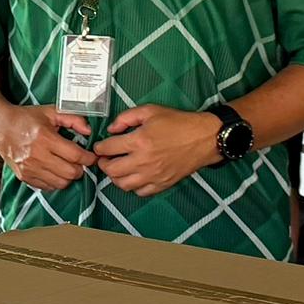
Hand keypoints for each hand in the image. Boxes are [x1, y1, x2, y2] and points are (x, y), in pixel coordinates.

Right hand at [0, 105, 95, 191]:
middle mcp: (37, 156)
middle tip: (80, 162)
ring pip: (61, 183)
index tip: (91, 156)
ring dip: (68, 176)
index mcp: (45, 138)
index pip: (75, 155)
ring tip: (67, 166)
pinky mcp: (24, 176)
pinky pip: (48, 187)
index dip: (89, 158)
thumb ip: (73, 118)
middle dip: (80, 168)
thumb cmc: (26, 118)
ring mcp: (30, 168)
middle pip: (70, 172)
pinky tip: (55, 170)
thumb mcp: (50, 111)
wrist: (0, 127)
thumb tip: (88, 131)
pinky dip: (55, 181)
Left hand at [92, 105, 223, 197]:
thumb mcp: (150, 111)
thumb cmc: (178, 123)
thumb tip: (111, 129)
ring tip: (119, 168)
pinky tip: (135, 176)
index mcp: (139, 141)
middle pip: (112, 170)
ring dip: (116, 177)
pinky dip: (133, 186)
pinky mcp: (162, 184)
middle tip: (106, 159)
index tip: (100, 147)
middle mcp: (143, 161)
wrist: (204, 138)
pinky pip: (140, 192)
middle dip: (104, 164)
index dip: (99, 147)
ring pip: (123, 185)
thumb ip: (126, 118)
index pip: (108, 148)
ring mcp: (153, 175)